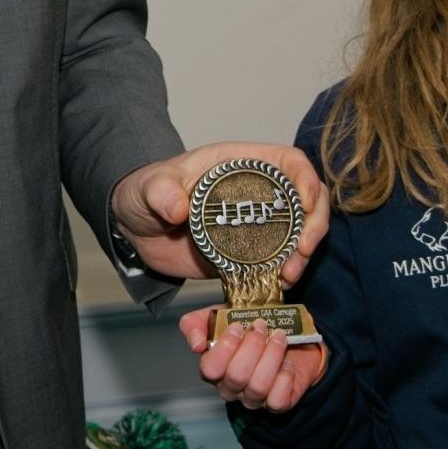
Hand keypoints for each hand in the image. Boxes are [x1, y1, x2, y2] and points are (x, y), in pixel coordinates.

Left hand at [110, 142, 328, 282]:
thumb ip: (162, 192)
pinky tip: (278, 286)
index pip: (289, 162)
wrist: (134, 227)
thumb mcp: (150, 186)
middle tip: (301, 250)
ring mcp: (254, 225)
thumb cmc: (144, 192)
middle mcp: (256, 193)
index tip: (306, 204)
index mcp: (241, 164)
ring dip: (301, 255)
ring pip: (296, 235)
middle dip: (313, 225)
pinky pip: (275, 263)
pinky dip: (282, 274)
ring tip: (289, 275)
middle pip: (305, 201)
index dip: (306, 179)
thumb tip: (179, 209)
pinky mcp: (246, 254)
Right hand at [179, 311, 325, 411]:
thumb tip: (196, 345)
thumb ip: (195, 324)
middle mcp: (231, 387)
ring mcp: (254, 398)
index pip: (210, 369)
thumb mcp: (218, 316)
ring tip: (278, 336)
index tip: (238, 325)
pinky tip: (287, 362)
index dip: (225, 347)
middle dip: (252, 346)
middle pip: (237, 376)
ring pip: (258, 386)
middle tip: (261, 326)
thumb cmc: (247, 327)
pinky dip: (285, 377)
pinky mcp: (278, 403)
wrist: (283, 332)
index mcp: (213, 369)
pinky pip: (278, 400)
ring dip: (272, 355)